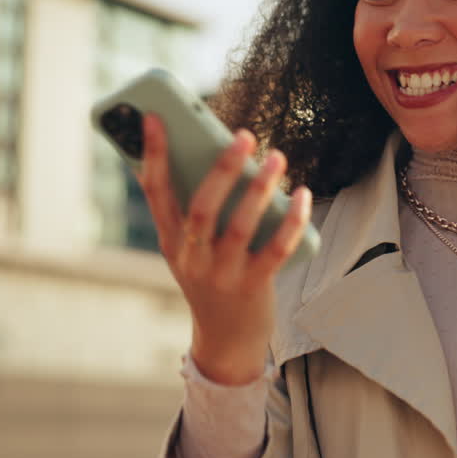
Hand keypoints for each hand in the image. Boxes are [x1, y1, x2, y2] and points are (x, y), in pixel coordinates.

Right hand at [137, 113, 311, 384]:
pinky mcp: (253, 287)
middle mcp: (191, 257)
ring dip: (261, 188)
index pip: (155, 192)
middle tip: (244, 135)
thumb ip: (195, 209)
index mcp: (170, 240)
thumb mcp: (190, 248)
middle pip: (202, 207)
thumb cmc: (211, 279)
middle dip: (222, 168)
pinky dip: (292, 221)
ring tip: (277, 157)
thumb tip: (212, 154)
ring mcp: (221, 274)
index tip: (156, 117)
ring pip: (240, 226)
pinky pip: (276, 250)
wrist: (225, 340)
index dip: (153, 154)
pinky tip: (303, 195)